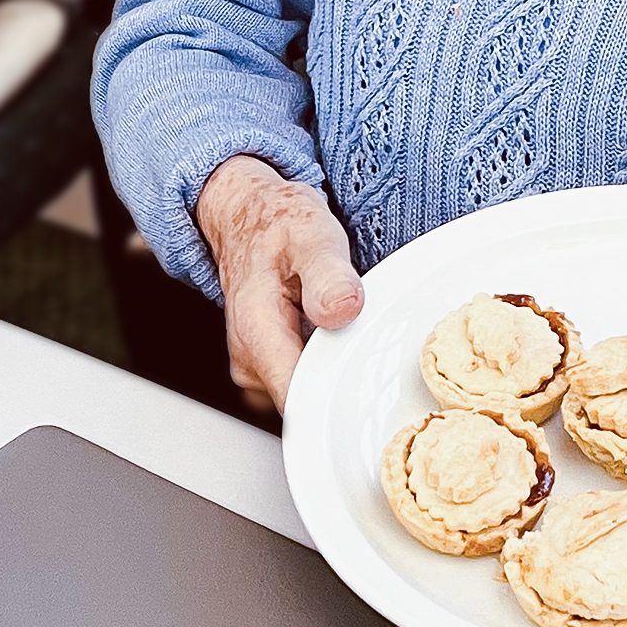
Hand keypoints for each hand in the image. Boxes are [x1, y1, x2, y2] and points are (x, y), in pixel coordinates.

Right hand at [193, 154, 364, 414]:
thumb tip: (344, 309)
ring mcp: (257, 370)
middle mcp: (250, 362)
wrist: (250, 219)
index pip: (299, 402)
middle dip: (347, 388)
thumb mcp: (311, 236)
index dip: (338, 408)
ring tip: (352, 335)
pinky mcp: (268, 368)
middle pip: (309, 405)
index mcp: (257, 334)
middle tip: (376, 353)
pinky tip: (337, 337)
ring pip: (309, 395)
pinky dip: (327, 365)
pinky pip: (306, 382)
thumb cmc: (279, 226)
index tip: (373, 397)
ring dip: (337, 375)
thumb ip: (328, 275)